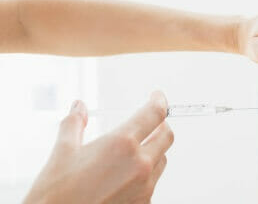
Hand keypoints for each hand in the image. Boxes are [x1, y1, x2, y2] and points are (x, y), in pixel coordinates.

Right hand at [24, 92, 173, 203]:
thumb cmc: (56, 195)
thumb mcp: (62, 152)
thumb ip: (74, 124)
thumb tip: (78, 107)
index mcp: (122, 144)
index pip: (154, 114)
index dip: (159, 101)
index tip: (158, 97)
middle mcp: (139, 164)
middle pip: (166, 136)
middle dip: (161, 126)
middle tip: (152, 123)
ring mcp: (144, 186)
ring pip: (161, 160)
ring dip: (154, 151)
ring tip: (135, 151)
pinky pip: (153, 183)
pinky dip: (145, 176)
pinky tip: (127, 177)